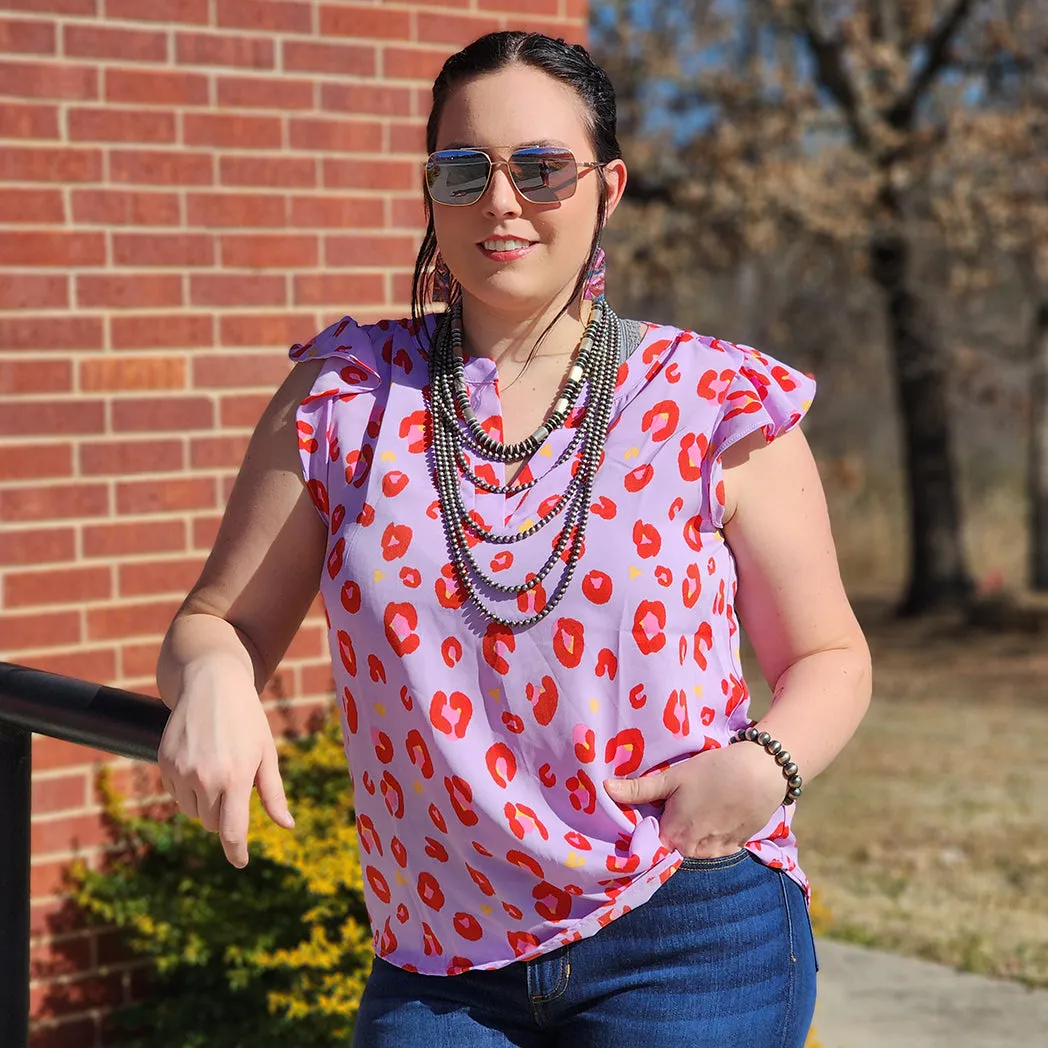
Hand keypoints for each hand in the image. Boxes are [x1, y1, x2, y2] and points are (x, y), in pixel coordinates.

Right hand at [158, 659, 293, 867]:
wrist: (211, 682)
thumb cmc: (247, 719)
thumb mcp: (266, 753)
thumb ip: (273, 793)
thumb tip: (287, 825)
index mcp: (235, 778)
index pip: (231, 832)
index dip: (236, 852)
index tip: (240, 862)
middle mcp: (205, 779)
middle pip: (211, 823)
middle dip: (224, 815)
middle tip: (234, 785)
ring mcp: (181, 771)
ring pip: (192, 810)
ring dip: (204, 802)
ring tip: (218, 766)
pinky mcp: (164, 763)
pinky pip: (175, 793)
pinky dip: (187, 788)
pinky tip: (199, 760)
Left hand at [603, 741, 784, 858]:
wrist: (761, 773)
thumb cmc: (713, 771)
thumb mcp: (673, 777)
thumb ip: (639, 789)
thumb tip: (604, 790)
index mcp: (674, 835)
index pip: (651, 846)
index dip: (647, 832)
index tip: (647, 817)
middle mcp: (694, 851)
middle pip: (672, 849)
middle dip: (669, 834)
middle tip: (672, 809)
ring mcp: (717, 852)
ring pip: (694, 851)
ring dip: (690, 838)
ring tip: (694, 811)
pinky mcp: (736, 847)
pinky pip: (715, 850)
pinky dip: (710, 838)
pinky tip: (712, 817)